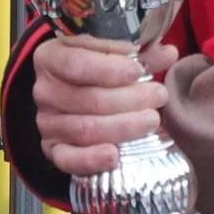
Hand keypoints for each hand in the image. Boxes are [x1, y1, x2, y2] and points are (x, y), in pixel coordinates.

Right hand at [30, 33, 178, 176]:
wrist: (74, 94)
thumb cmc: (96, 69)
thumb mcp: (112, 54)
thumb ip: (139, 55)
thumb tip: (168, 53)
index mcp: (50, 57)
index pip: (76, 64)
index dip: (109, 69)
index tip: (137, 71)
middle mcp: (44, 91)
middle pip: (89, 98)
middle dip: (130, 99)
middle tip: (159, 95)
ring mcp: (47, 122)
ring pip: (85, 129)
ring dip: (123, 126)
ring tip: (152, 120)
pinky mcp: (53, 149)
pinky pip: (68, 159)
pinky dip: (92, 159)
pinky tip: (115, 155)